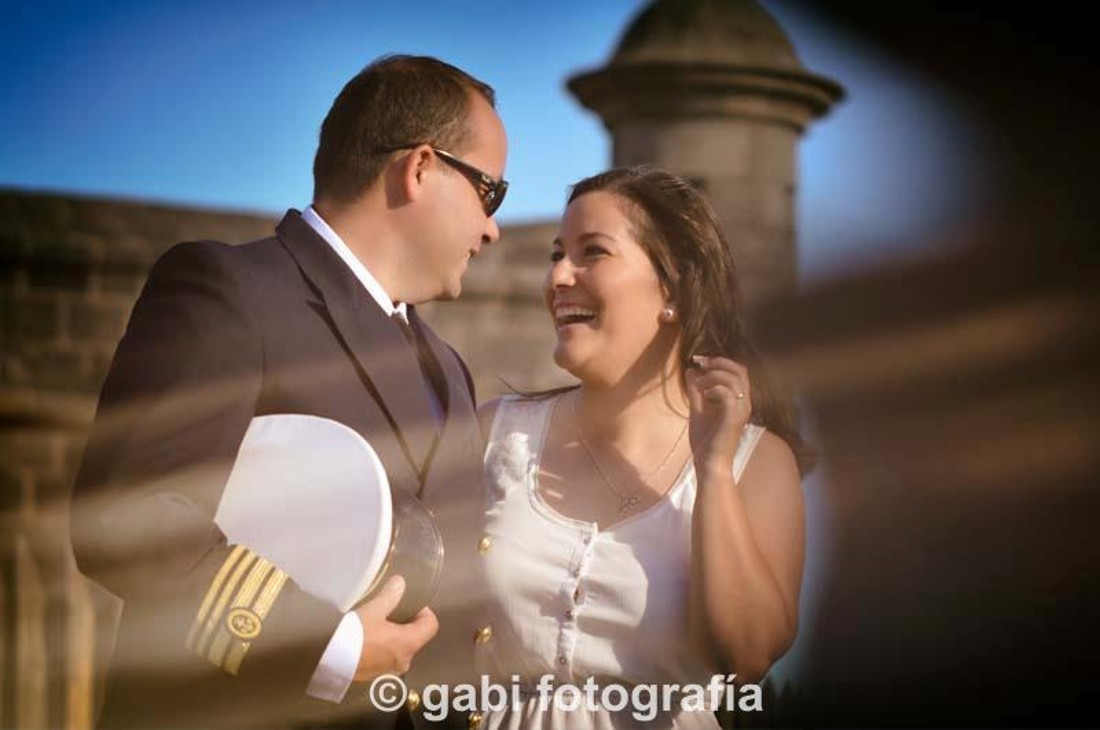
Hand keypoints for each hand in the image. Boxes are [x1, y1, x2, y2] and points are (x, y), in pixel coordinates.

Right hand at [352, 575, 438, 681]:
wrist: (327, 662)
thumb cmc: (354, 635)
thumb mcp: (373, 610)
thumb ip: (390, 595)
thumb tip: (400, 582)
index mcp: (409, 643)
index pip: (431, 626)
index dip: (424, 611)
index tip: (410, 604)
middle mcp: (404, 660)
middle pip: (416, 636)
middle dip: (406, 622)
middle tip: (390, 611)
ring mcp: (390, 670)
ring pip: (401, 647)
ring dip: (393, 635)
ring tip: (375, 624)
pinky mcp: (376, 675)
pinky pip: (387, 657)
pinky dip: (382, 646)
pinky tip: (366, 638)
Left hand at [685, 355, 751, 476]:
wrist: (709, 465)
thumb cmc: (706, 442)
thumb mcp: (697, 410)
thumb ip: (696, 391)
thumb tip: (692, 370)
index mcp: (738, 401)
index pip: (737, 371)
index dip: (719, 361)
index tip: (697, 360)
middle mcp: (744, 404)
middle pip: (740, 370)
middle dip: (718, 362)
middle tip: (699, 364)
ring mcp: (741, 411)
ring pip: (735, 379)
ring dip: (713, 375)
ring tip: (699, 385)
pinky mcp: (733, 419)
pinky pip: (728, 394)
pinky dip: (714, 388)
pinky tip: (704, 395)